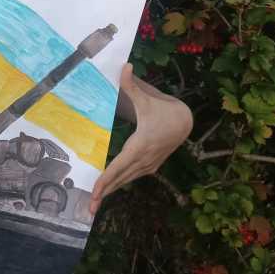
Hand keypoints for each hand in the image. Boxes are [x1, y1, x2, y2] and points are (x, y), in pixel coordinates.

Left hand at [89, 63, 192, 214]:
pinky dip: (120, 183)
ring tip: (95, 203)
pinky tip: (110, 188)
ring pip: (126, 180)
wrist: (186, 121)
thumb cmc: (164, 109)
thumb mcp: (147, 99)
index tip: (94, 193)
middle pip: (120, 179)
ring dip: (111, 190)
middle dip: (104, 193)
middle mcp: (143, 159)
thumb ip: (131, 85)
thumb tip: (124, 66)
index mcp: (140, 146)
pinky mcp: (150, 165)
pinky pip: (132, 176)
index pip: (118, 167)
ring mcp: (148, 164)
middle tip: (89, 208)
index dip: (105, 180)